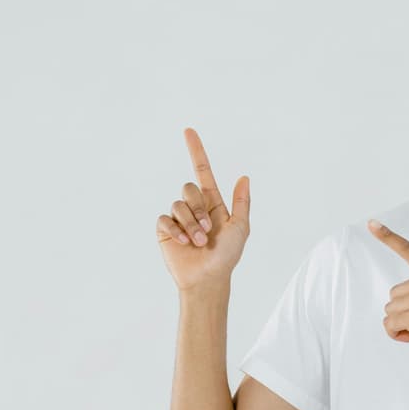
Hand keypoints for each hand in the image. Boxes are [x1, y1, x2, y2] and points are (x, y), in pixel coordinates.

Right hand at [157, 127, 250, 292]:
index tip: (188, 131)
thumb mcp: (240, 228)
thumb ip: (242, 202)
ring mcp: (178, 218)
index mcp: (212, 203)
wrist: (208, 278)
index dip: (196, 151)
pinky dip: (175, 229)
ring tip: (198, 242)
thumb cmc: (227, 256)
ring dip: (190, 224)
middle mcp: (194, 207)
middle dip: (198, 208)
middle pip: (189, 188)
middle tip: (207, 232)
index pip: (202, 171)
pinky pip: (164, 218)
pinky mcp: (165, 230)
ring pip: (177, 204)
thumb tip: (244, 177)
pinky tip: (184, 243)